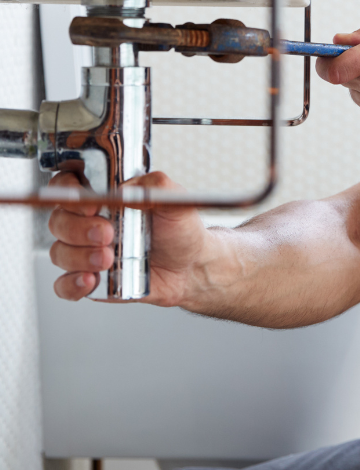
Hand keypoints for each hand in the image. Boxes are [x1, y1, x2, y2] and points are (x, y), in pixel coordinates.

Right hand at [47, 170, 212, 305]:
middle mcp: (90, 222)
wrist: (190, 267)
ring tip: (109, 258)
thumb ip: (156, 185)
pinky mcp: (90, 279)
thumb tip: (126, 189)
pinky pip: (64, 285)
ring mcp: (87, 252)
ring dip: (79, 257)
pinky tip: (92, 280)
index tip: (89, 204)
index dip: (68, 191)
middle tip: (107, 234)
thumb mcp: (175, 200)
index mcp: (105, 197)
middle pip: (58, 221)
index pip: (68, 185)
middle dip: (78, 229)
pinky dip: (72, 284)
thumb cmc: (180, 230)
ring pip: (59, 252)